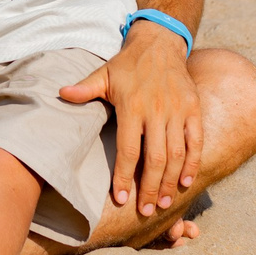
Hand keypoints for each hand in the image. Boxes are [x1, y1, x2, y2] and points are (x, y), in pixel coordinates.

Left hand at [60, 20, 200, 215]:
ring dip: (171, 181)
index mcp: (132, 106)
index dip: (124, 176)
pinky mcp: (193, 109)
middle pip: (155, 158)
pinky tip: (186, 182)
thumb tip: (60, 94)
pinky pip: (195, 141)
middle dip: (150, 188)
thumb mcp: (103, 74)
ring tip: (165, 203)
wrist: (160, 43)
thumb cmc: (127, 64)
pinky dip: (193, 163)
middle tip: (146, 211)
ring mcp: (177, 111)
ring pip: (177, 154)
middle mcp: (156, 111)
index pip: (128, 149)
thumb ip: (84, 88)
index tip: (120, 198)